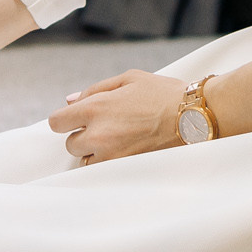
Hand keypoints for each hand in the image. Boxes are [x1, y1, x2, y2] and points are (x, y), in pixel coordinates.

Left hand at [46, 70, 185, 163]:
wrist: (194, 117)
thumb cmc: (163, 94)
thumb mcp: (128, 79)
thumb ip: (95, 90)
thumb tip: (70, 101)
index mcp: (96, 108)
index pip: (57, 122)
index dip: (65, 120)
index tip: (76, 119)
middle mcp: (99, 134)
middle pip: (71, 144)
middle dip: (83, 136)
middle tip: (105, 127)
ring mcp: (111, 155)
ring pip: (85, 161)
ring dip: (94, 152)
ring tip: (118, 140)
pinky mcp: (125, 169)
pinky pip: (104, 172)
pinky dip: (108, 164)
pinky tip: (125, 151)